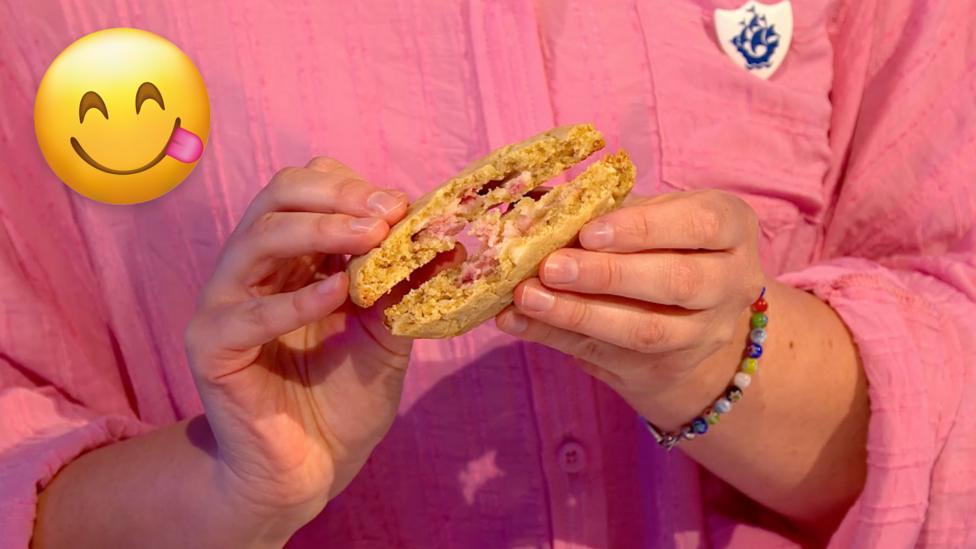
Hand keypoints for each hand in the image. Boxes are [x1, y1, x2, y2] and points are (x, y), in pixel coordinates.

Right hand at [184, 158, 411, 529]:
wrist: (311, 469)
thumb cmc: (344, 398)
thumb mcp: (386, 333)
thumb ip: (404, 287)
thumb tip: (447, 241)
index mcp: (291, 257)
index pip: (308, 189)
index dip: (354, 189)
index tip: (402, 207)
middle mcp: (252, 269)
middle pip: (278, 197)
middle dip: (337, 196)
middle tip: (387, 215)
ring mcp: (225, 304)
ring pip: (258, 238)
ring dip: (320, 230)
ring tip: (371, 238)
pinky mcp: (211, 348)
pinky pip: (247, 314)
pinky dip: (295, 300)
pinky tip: (339, 294)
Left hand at [496, 190, 764, 418]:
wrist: (695, 327)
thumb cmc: (663, 249)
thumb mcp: (652, 218)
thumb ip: (605, 209)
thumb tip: (530, 204)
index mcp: (732, 231)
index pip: (702, 225)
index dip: (645, 228)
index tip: (590, 231)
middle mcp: (731, 284)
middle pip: (679, 282)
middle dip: (609, 275)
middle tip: (551, 267)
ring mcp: (703, 335)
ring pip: (646, 330)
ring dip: (579, 314)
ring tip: (527, 297)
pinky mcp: (665, 369)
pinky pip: (607, 355)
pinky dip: (556, 336)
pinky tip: (517, 320)